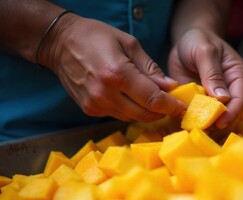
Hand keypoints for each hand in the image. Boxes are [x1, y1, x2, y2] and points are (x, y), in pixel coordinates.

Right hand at [40, 14, 184, 121]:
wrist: (60, 44)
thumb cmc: (96, 37)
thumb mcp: (129, 44)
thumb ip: (151, 69)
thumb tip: (170, 87)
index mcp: (118, 74)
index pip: (152, 99)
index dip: (171, 106)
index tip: (182, 108)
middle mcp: (105, 94)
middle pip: (144, 114)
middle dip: (161, 112)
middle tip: (172, 106)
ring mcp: (96, 104)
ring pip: (131, 118)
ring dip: (146, 112)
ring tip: (155, 102)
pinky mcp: (90, 110)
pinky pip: (118, 115)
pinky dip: (130, 110)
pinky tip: (133, 99)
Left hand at [168, 28, 242, 128]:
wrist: (186, 40)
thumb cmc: (199, 39)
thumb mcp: (205, 51)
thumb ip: (212, 73)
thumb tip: (222, 98)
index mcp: (237, 75)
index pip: (240, 99)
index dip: (232, 113)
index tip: (219, 122)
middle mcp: (229, 89)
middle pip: (229, 112)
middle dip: (217, 121)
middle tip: (201, 126)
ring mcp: (214, 97)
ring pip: (214, 116)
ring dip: (203, 122)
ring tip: (191, 126)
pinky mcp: (200, 101)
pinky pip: (198, 114)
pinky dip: (191, 119)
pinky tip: (182, 122)